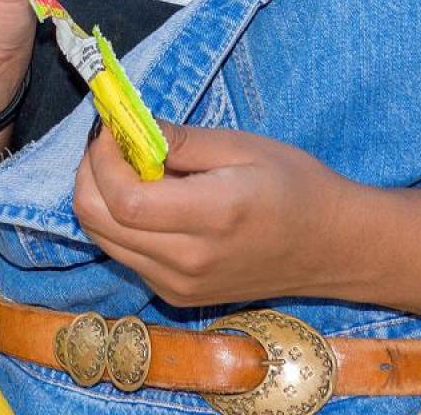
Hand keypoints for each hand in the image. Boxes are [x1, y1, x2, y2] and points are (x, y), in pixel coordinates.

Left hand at [73, 121, 354, 307]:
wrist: (331, 247)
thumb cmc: (295, 185)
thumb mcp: (242, 146)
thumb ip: (180, 140)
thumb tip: (129, 124)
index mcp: (209, 219)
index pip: (123, 200)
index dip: (102, 159)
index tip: (110, 126)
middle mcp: (186, 263)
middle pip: (98, 223)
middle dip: (89, 174)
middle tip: (109, 141)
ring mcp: (178, 287)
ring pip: (104, 241)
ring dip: (101, 197)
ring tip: (130, 164)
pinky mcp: (176, 296)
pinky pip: (126, 255)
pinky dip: (120, 221)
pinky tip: (149, 196)